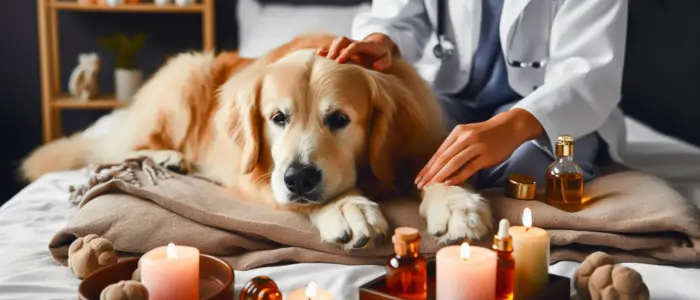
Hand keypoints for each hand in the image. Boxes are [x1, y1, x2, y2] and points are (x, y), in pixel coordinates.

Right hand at [316, 34, 394, 70]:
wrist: (378, 46)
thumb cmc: (381, 55)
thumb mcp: (386, 58)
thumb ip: (383, 62)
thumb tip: (376, 66)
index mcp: (365, 45)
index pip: (354, 46)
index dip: (346, 53)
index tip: (339, 61)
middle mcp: (355, 42)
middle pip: (342, 40)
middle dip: (335, 49)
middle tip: (330, 61)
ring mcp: (348, 44)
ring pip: (336, 42)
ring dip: (329, 49)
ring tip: (323, 61)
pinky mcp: (343, 48)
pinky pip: (333, 46)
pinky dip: (326, 49)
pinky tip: (318, 55)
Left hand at [415, 109, 544, 188]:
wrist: (510, 127)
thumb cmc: (486, 134)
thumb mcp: (468, 135)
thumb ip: (455, 148)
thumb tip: (440, 166)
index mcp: (457, 132)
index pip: (439, 152)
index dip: (428, 166)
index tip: (418, 178)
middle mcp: (465, 138)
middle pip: (443, 158)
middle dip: (430, 173)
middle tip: (420, 185)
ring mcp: (476, 146)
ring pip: (454, 163)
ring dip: (440, 176)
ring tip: (431, 186)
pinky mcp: (486, 156)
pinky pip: (469, 168)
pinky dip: (458, 176)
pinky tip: (448, 183)